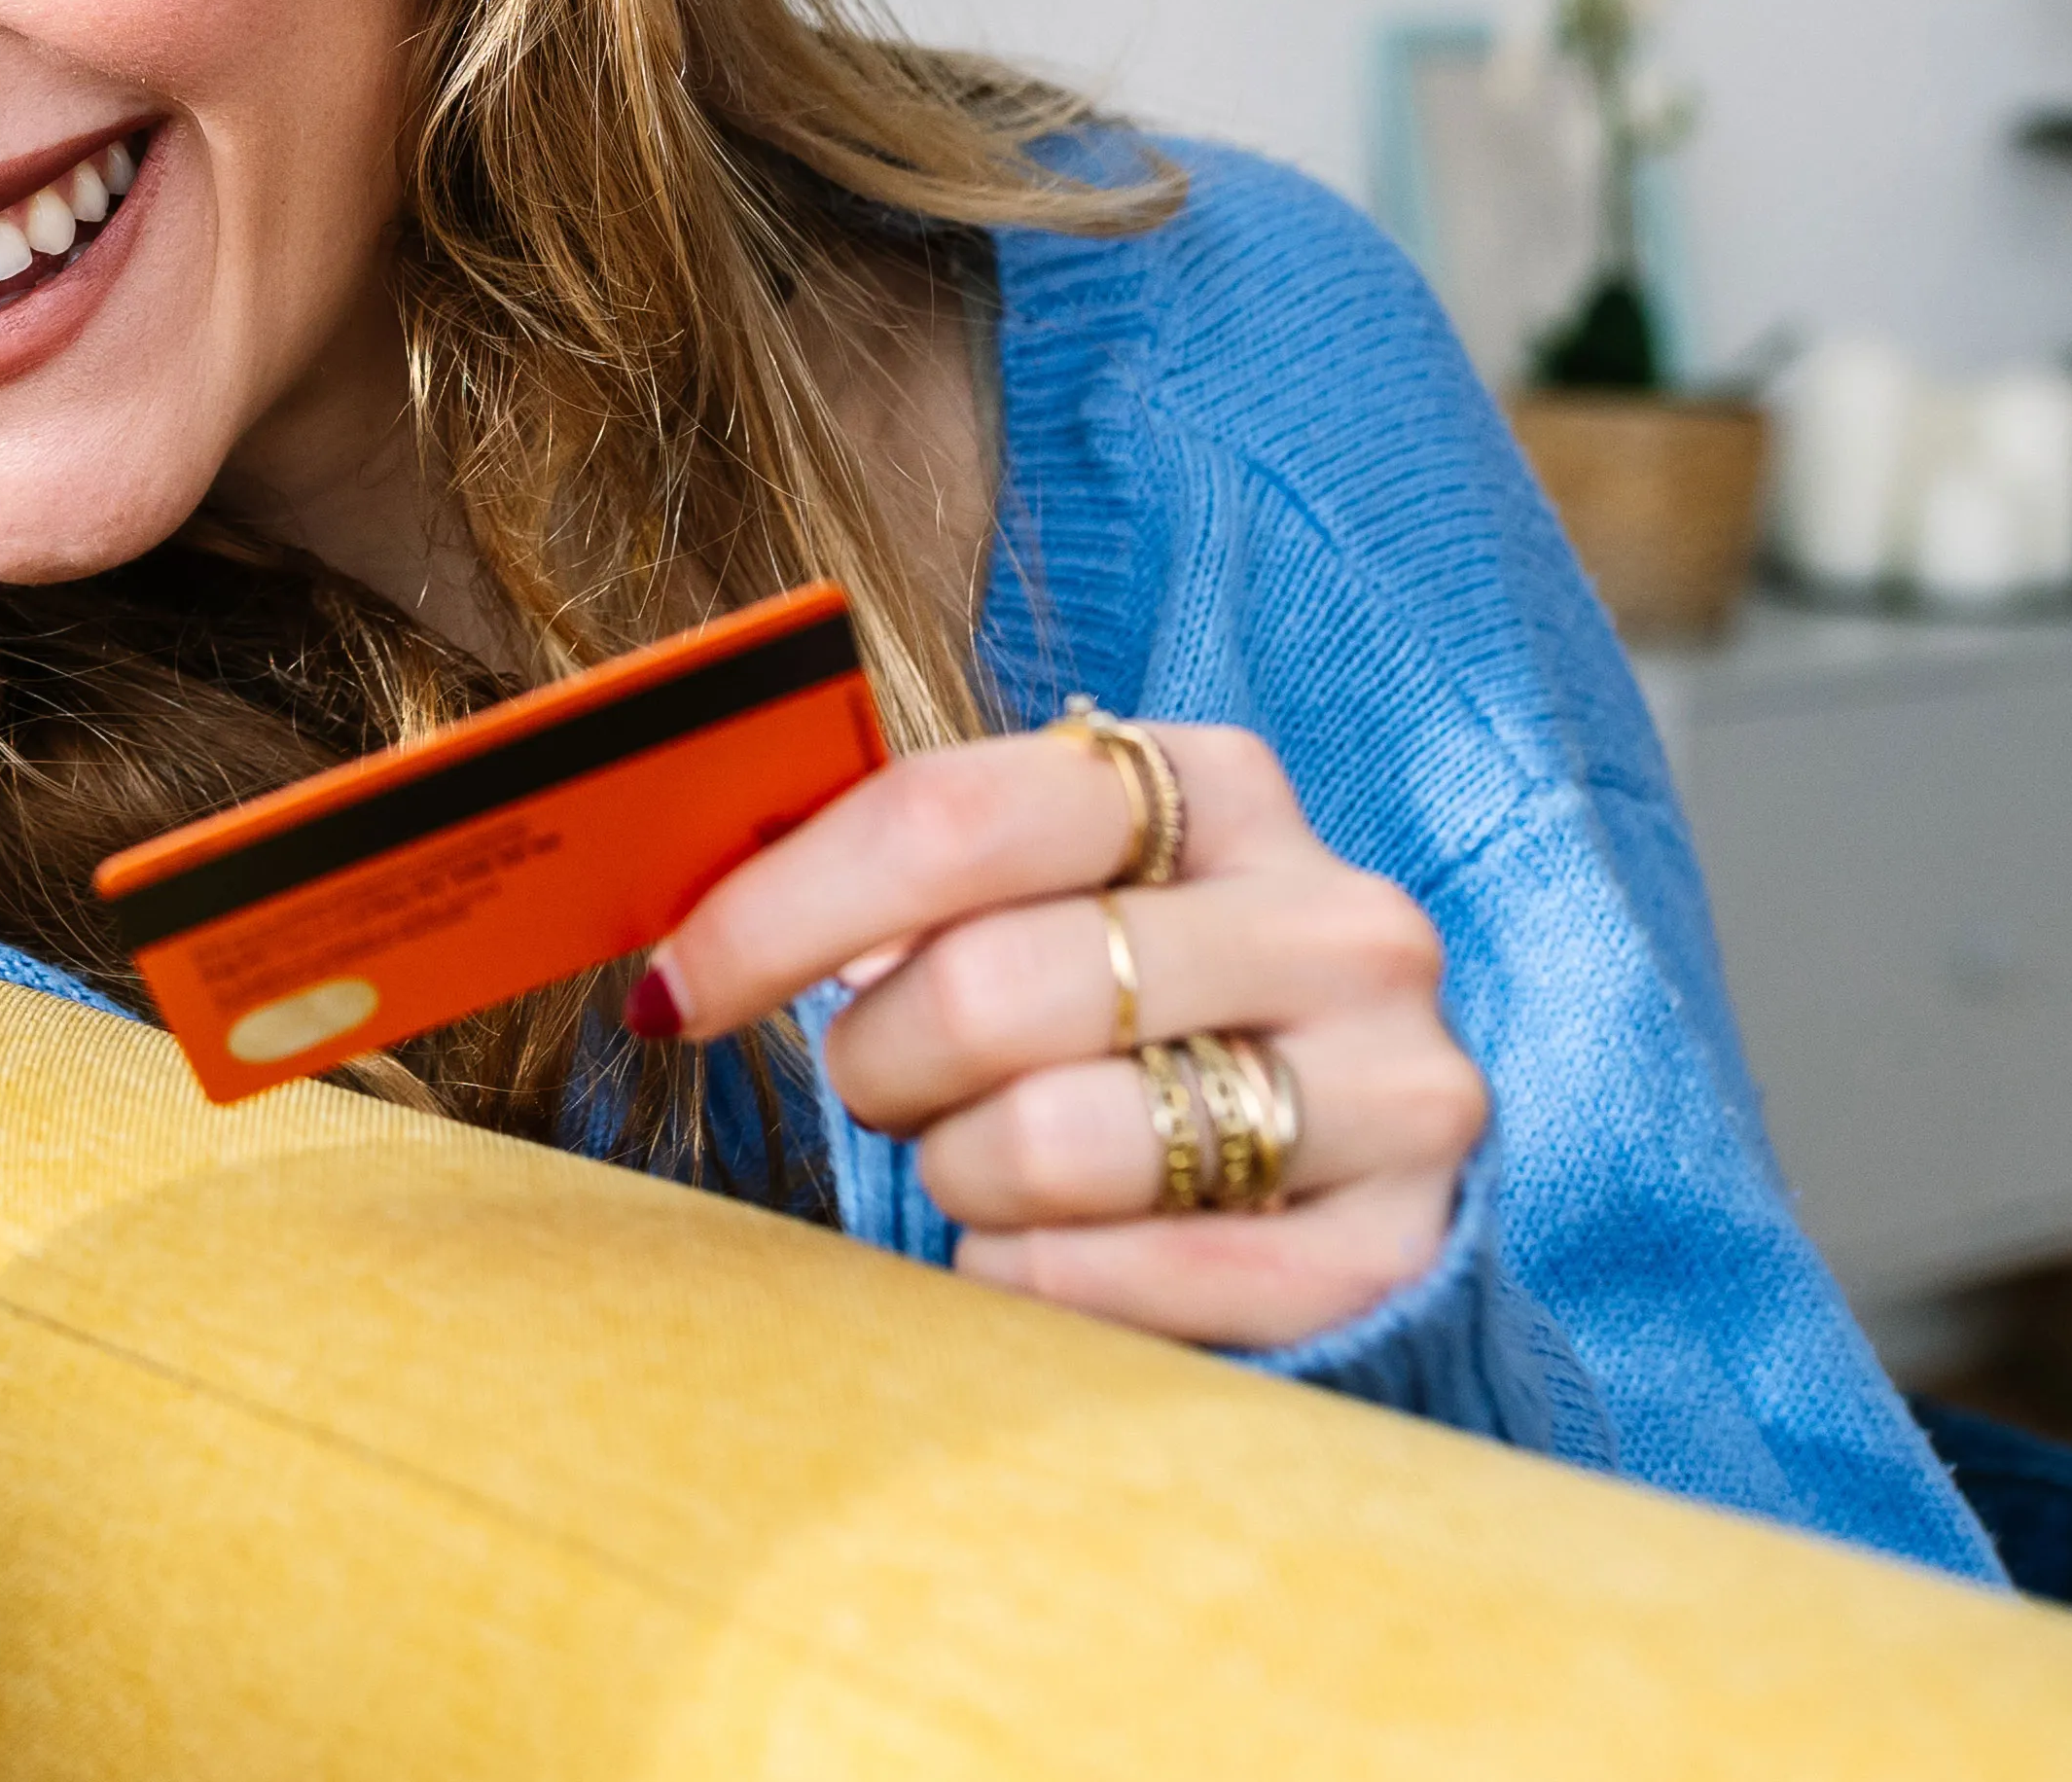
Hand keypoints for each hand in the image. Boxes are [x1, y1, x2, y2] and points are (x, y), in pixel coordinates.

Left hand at [635, 714, 1482, 1349]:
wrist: (1351, 1161)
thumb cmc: (1133, 1018)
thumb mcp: (1048, 905)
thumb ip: (901, 880)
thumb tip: (678, 925)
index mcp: (1214, 787)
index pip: (954, 817)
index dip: (778, 911)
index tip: (675, 992)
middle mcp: (1332, 917)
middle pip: (987, 989)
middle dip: (878, 1065)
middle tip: (886, 1093)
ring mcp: (1394, 1083)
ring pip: (1052, 1143)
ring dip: (960, 1178)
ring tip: (986, 1164)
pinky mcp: (1396, 1247)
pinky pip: (1126, 1283)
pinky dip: (1032, 1283)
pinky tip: (1038, 1254)